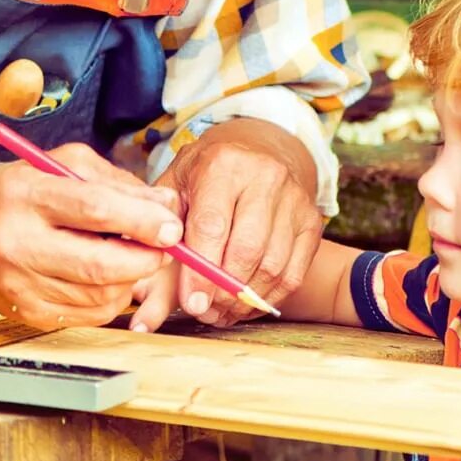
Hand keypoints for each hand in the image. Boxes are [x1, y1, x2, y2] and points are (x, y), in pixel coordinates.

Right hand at [0, 144, 181, 330]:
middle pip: (99, 264)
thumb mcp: (54, 166)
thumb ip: (112, 180)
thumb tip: (163, 204)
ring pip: (100, 294)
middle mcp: (18, 244)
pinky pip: (90, 314)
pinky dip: (112, 297)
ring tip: (133, 255)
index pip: (94, 210)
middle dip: (146, 258)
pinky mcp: (30, 314)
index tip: (171, 225)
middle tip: (165, 246)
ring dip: (132, 278)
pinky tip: (108, 277)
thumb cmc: (13, 196)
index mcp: (24, 196)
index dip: (141, 220)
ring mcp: (21, 286)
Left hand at [130, 119, 321, 329]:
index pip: (212, 226)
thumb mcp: (176, 192)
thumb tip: (147, 306)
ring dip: (245, 299)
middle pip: (247, 250)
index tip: (192, 304)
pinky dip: (268, 297)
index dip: (201, 272)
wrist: (257, 149)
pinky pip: (293, 274)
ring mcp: (294, 199)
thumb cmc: (206, 176)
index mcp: (222, 165)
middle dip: (223, 291)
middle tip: (205, 311)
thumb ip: (161, 243)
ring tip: (221, 309)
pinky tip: (246, 302)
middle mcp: (265, 177)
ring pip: (273, 266)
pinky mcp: (312, 221)